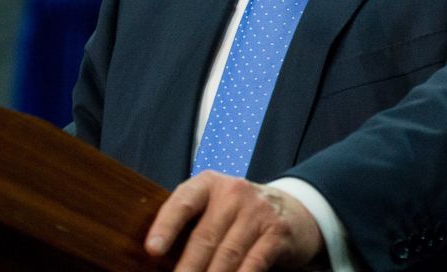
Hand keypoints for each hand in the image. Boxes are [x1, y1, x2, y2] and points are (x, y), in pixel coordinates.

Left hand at [145, 170, 324, 270]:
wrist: (293, 208)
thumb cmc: (239, 214)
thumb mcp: (215, 206)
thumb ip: (191, 223)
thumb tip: (158, 259)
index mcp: (210, 184)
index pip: (184, 202)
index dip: (166, 226)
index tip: (153, 250)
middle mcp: (235, 193)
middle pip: (205, 236)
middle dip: (187, 268)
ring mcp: (259, 212)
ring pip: (228, 254)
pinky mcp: (277, 232)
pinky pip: (253, 262)